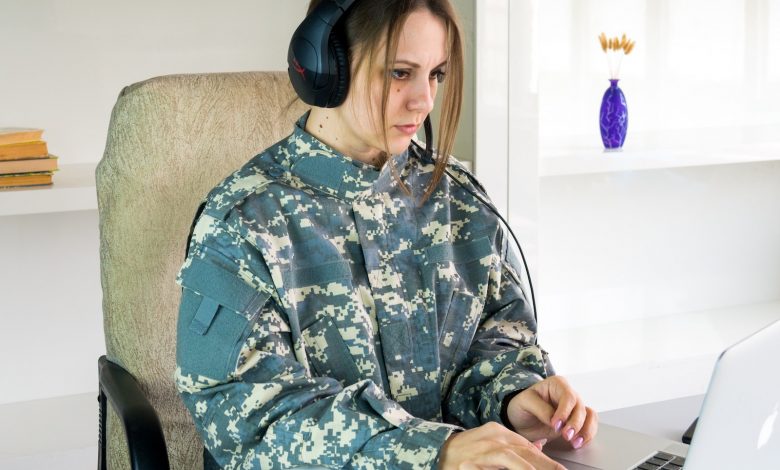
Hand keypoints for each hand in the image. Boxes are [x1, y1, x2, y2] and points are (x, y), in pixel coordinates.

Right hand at [438, 421, 565, 468]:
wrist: (436, 451)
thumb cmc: (465, 450)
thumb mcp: (490, 441)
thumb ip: (513, 444)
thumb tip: (540, 446)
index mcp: (497, 431)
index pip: (527, 446)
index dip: (546, 461)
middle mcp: (491, 439)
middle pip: (525, 454)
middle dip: (546, 466)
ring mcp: (482, 453)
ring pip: (513, 461)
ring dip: (531, 469)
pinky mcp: (472, 466)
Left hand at [505, 376, 597, 449]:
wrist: (520, 419)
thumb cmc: (522, 406)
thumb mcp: (525, 402)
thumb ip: (540, 409)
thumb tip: (556, 422)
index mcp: (557, 384)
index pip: (568, 396)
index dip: (565, 411)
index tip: (555, 425)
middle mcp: (568, 395)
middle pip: (580, 407)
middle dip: (575, 424)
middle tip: (566, 436)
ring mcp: (574, 408)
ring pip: (589, 416)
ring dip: (585, 430)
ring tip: (575, 443)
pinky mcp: (575, 421)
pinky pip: (589, 426)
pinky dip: (587, 435)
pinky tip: (578, 443)